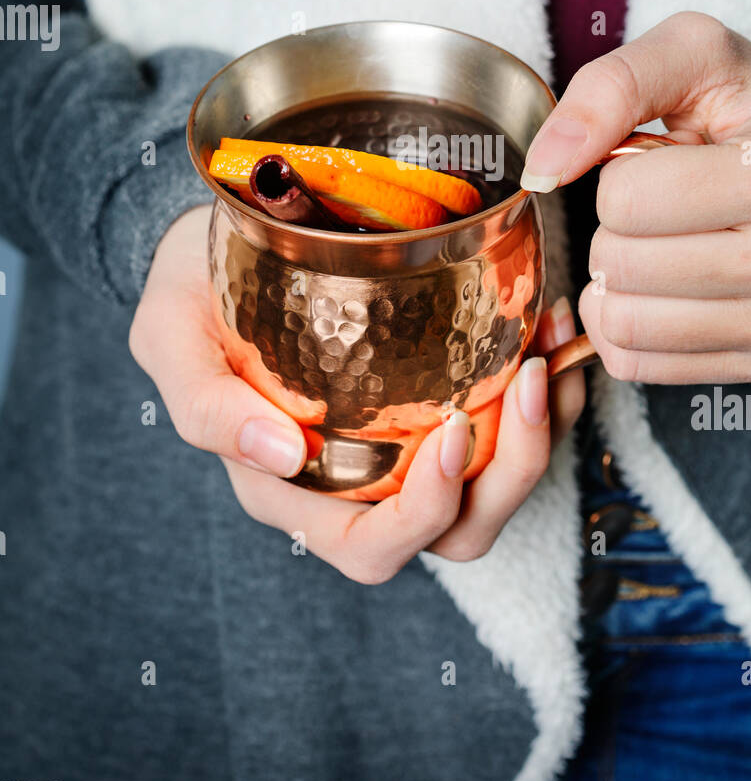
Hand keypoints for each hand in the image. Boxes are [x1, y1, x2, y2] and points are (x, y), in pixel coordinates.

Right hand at [129, 206, 583, 580]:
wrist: (234, 233)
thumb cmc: (194, 291)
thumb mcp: (169, 334)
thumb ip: (205, 404)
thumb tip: (278, 455)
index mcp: (297, 490)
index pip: (372, 547)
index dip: (423, 515)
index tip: (451, 432)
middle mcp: (365, 481)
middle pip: (459, 531)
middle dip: (511, 473)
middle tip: (527, 383)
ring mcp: (411, 442)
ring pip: (498, 485)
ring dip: (542, 431)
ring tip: (549, 353)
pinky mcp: (445, 394)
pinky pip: (514, 422)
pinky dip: (547, 387)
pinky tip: (551, 325)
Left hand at [521, 12, 750, 383]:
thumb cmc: (745, 108)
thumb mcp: (688, 54)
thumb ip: (608, 89)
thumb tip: (543, 170)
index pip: (627, 200)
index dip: (617, 174)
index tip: (660, 158)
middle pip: (623, 268)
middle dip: (613, 229)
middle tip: (656, 205)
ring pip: (626, 327)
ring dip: (614, 281)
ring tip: (656, 242)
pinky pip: (638, 365)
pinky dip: (623, 325)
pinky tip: (657, 287)